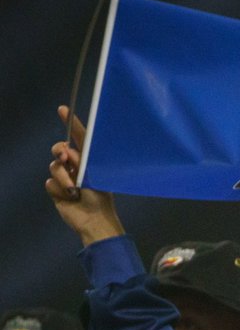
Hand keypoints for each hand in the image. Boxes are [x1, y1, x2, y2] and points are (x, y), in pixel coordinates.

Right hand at [45, 105, 122, 244]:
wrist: (94, 220)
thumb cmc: (100, 197)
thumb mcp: (93, 175)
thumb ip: (81, 160)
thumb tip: (66, 150)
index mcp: (89, 161)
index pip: (80, 138)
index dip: (71, 123)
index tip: (63, 109)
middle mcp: (77, 167)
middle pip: (60, 149)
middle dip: (60, 152)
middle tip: (66, 158)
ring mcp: (66, 178)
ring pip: (54, 167)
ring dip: (63, 178)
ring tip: (75, 189)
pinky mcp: (57, 190)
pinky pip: (50, 183)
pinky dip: (59, 190)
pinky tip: (69, 198)